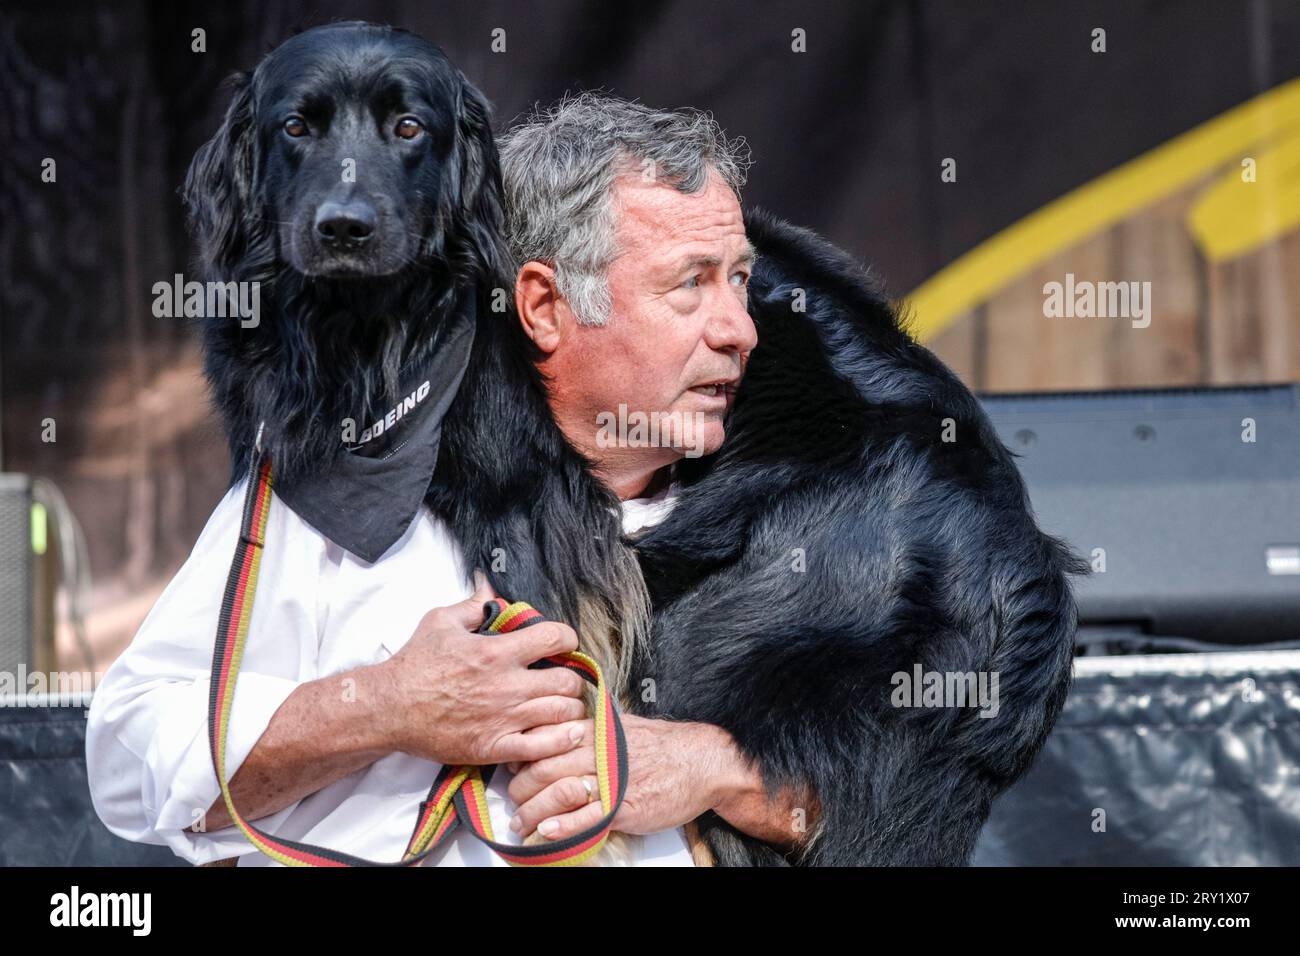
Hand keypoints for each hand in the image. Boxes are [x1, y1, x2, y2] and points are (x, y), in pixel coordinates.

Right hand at [373, 575, 591, 767]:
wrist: (389, 708)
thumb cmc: (415, 664)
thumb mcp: (441, 622)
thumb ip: (473, 605)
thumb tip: (491, 586)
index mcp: (496, 652)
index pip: (555, 637)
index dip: (567, 638)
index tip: (563, 643)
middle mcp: (506, 686)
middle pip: (568, 681)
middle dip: (572, 678)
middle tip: (564, 678)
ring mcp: (503, 719)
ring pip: (563, 714)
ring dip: (569, 708)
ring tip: (562, 705)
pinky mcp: (495, 747)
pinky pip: (543, 747)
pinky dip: (559, 740)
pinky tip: (558, 733)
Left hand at [504, 715, 731, 839]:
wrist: (703, 762)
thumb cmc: (662, 746)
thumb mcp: (623, 727)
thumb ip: (591, 728)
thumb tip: (559, 729)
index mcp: (597, 730)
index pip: (545, 738)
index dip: (522, 755)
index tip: (512, 767)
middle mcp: (600, 751)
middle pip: (543, 767)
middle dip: (520, 788)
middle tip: (512, 800)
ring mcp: (612, 780)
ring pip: (559, 793)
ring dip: (533, 811)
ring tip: (521, 822)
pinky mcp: (625, 807)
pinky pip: (586, 818)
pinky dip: (562, 826)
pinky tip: (547, 832)